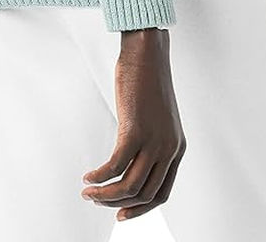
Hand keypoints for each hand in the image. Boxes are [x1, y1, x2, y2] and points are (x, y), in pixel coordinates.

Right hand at [81, 27, 185, 220]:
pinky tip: (88, 175)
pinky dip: (99, 176)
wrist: (147, 52)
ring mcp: (154, 140)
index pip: (162, 193)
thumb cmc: (147, 80)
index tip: (120, 213)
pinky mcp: (135, 129)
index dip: (140, 209)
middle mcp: (169, 147)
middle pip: (144, 195)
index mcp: (177, 147)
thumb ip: (151, 140)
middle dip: (117, 204)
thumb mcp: (157, 117)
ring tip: (88, 191)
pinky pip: (115, 166)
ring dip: (105, 195)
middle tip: (97, 201)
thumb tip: (131, 162)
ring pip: (129, 187)